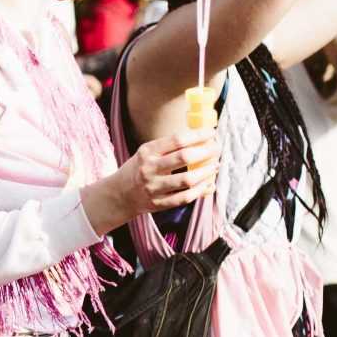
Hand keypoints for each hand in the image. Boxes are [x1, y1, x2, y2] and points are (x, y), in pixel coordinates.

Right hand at [84, 129, 217, 231]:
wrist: (120, 194)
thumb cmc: (139, 169)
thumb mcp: (147, 153)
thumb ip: (170, 148)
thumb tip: (202, 141)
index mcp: (147, 152)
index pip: (177, 140)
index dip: (198, 136)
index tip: (211, 133)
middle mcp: (149, 168)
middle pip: (184, 157)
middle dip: (206, 152)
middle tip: (217, 149)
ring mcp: (154, 187)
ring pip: (188, 180)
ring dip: (207, 172)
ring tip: (215, 166)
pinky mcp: (159, 203)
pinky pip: (185, 197)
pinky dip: (200, 190)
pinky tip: (208, 184)